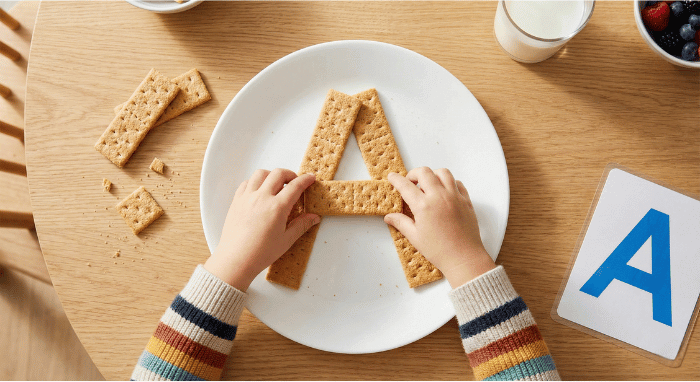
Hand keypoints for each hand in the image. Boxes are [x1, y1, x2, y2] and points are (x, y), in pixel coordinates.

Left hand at [204, 169, 319, 290]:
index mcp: (277, 207)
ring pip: (261, 174)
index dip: (305, 180)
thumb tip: (314, 217)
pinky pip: (246, 183)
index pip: (295, 186)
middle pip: (278, 174)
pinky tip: (260, 191)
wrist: (236, 260)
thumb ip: (301, 225)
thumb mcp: (286, 240)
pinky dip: (255, 182)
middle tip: (295, 182)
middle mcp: (261, 198)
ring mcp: (247, 198)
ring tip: (276, 185)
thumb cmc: (260, 253)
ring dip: (271, 175)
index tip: (310, 178)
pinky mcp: (236, 201)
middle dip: (290, 174)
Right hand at [385, 167, 495, 287]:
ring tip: (428, 184)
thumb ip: (401, 223)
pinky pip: (457, 183)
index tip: (392, 177)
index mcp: (423, 206)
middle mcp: (439, 196)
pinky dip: (449, 182)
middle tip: (410, 182)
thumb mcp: (415, 237)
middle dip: (414, 173)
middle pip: (424, 172)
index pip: (405, 186)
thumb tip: (389, 217)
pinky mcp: (466, 200)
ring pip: (443, 172)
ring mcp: (454, 197)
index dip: (396, 179)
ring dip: (432, 174)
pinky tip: (444, 191)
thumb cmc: (439, 250)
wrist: (464, 258)